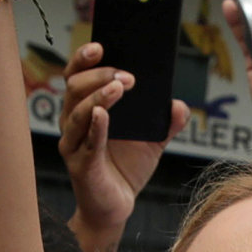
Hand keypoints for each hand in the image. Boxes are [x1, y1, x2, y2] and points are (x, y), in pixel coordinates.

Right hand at [58, 41, 182, 246]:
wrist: (117, 207)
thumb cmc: (127, 168)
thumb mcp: (153, 141)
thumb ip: (167, 122)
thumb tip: (179, 105)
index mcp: (85, 108)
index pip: (77, 75)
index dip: (84, 58)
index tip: (100, 45)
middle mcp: (72, 123)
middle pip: (74, 88)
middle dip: (100, 75)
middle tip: (127, 75)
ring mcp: (73, 145)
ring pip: (76, 112)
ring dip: (98, 96)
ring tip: (120, 86)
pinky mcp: (81, 166)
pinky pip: (86, 143)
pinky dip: (95, 127)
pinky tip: (104, 115)